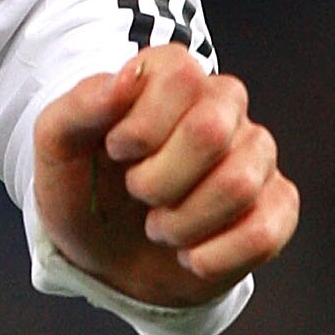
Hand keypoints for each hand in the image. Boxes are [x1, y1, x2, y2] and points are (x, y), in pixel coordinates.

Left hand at [33, 44, 297, 308]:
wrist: (106, 259)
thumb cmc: (86, 191)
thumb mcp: (57, 149)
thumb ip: (79, 106)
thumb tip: (125, 78)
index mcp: (172, 77)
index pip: (182, 75)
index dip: (141, 126)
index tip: (116, 152)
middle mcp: (223, 106)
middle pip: (211, 130)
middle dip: (157, 181)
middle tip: (138, 194)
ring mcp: (256, 155)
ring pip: (239, 184)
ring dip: (182, 224)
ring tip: (160, 227)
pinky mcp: (277, 205)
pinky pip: (265, 231)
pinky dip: (214, 257)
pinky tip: (189, 256)